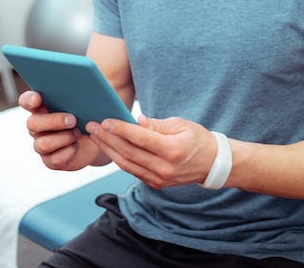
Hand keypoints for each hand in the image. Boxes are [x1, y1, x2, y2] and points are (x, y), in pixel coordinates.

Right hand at [18, 90, 108, 170]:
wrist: (95, 139)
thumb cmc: (87, 115)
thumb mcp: (84, 103)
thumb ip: (77, 93)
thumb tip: (85, 84)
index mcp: (41, 108)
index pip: (26, 101)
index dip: (29, 100)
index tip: (38, 97)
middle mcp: (37, 127)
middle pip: (33, 124)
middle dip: (54, 121)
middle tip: (73, 119)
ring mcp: (41, 144)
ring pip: (43, 144)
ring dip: (64, 138)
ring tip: (77, 133)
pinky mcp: (50, 161)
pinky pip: (55, 159)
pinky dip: (69, 151)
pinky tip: (76, 145)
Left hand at [86, 115, 217, 188]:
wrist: (211, 164)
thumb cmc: (197, 138)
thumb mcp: (181, 125)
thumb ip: (157, 124)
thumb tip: (138, 120)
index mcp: (173, 150)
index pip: (141, 139)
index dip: (121, 129)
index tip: (105, 120)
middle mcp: (164, 168)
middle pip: (129, 152)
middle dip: (108, 138)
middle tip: (92, 125)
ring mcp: (159, 178)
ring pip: (126, 164)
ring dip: (108, 149)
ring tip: (95, 135)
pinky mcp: (155, 183)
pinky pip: (132, 170)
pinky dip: (118, 158)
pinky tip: (109, 146)